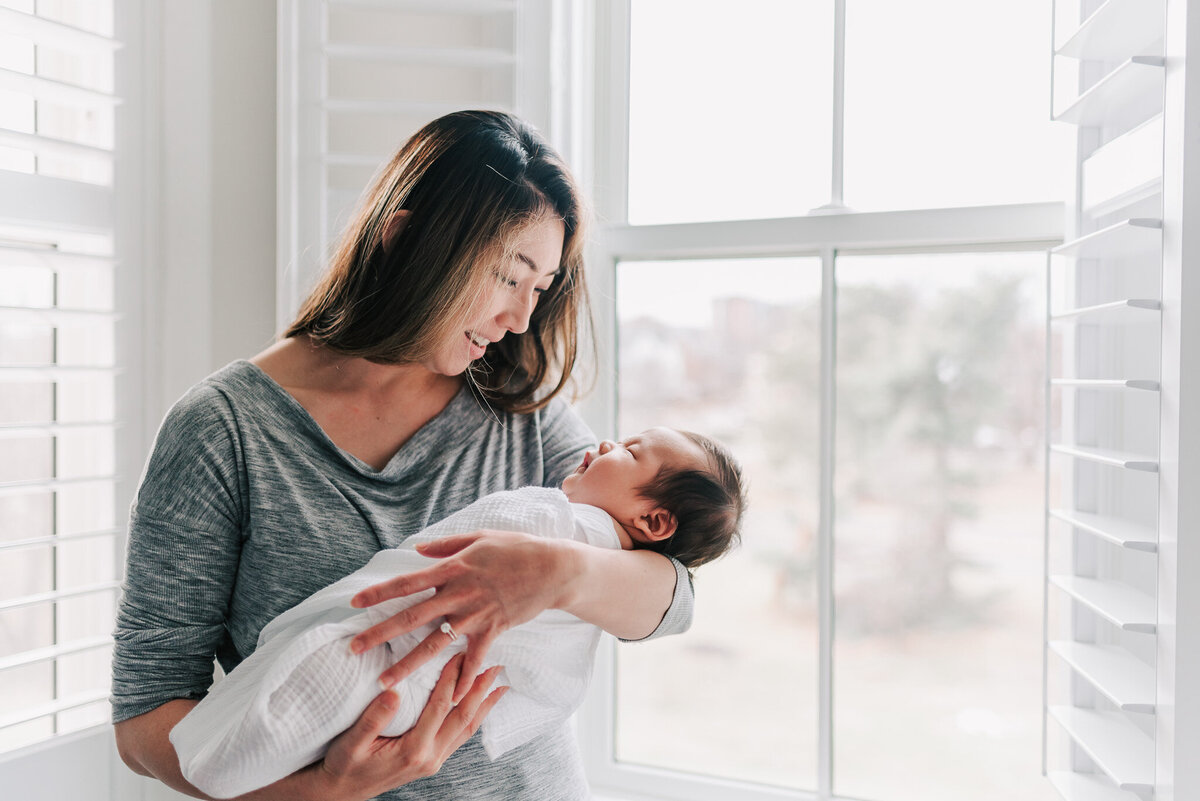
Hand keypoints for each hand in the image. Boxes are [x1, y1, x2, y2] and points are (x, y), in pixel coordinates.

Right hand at [310, 654, 506, 799]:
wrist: (340, 793)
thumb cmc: (344, 766)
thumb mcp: (351, 742)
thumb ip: (373, 718)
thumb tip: (393, 692)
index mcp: (413, 750)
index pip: (440, 708)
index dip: (451, 679)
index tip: (459, 654)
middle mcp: (429, 757)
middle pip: (463, 718)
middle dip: (480, 690)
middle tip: (495, 665)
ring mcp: (433, 761)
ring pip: (466, 729)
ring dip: (483, 705)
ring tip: (498, 684)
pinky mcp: (432, 761)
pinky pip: (459, 737)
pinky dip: (473, 718)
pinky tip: (479, 706)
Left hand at [348, 530, 573, 700]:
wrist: (552, 568)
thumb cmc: (516, 549)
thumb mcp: (479, 538)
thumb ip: (446, 545)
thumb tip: (417, 550)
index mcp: (452, 570)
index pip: (407, 583)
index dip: (379, 592)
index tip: (354, 602)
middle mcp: (459, 594)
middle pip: (412, 617)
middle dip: (380, 633)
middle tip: (354, 648)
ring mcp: (475, 615)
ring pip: (434, 643)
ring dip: (408, 663)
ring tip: (384, 681)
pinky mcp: (493, 629)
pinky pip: (474, 658)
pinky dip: (464, 678)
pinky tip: (452, 698)